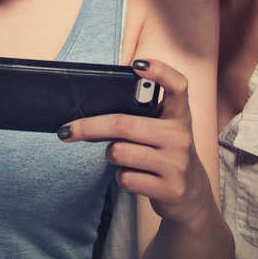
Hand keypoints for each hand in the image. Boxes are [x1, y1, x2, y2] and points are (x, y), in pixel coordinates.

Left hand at [59, 58, 214, 223]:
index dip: (160, 71)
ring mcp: (176, 163)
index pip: (178, 86)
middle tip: (66, 130)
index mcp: (179, 115)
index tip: (137, 64)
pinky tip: (135, 175)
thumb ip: (139, 118)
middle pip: (123, 124)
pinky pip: (125, 177)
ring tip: (122, 156)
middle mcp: (181, 136)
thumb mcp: (161, 131)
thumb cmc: (164, 153)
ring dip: (111, 155)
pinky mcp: (169, 188)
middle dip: (89, 127)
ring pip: (119, 152)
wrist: (190, 194)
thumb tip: (90, 114)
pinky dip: (121, 176)